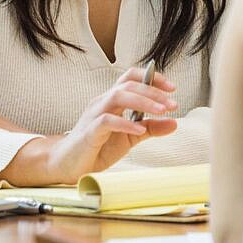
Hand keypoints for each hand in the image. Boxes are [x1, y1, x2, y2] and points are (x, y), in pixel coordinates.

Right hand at [0, 66, 181, 185]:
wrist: (67, 164)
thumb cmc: (97, 148)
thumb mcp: (129, 138)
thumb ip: (150, 129)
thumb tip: (174, 123)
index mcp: (111, 100)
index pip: (130, 78)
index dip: (151, 78)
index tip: (172, 88)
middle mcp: (102, 102)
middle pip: (128, 84)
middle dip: (153, 91)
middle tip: (173, 104)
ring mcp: (93, 115)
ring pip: (118, 96)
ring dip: (143, 101)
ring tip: (162, 111)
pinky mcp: (88, 132)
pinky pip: (107, 121)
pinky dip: (125, 124)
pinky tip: (139, 131)